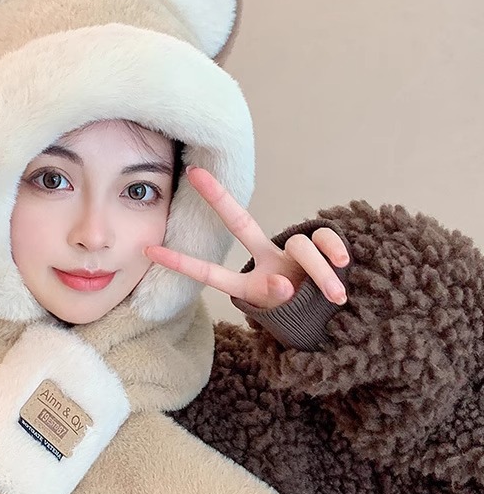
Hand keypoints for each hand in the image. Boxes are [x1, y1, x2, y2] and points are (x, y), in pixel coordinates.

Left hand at [145, 167, 349, 309]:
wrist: (334, 320)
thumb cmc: (301, 317)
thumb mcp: (284, 314)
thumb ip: (277, 299)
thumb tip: (284, 283)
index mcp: (250, 284)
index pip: (210, 273)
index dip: (181, 263)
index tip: (148, 250)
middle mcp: (267, 260)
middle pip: (240, 222)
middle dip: (218, 199)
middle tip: (194, 173)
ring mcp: (292, 252)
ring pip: (301, 247)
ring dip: (320, 273)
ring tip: (335, 296)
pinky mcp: (321, 246)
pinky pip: (324, 238)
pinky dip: (334, 251)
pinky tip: (344, 265)